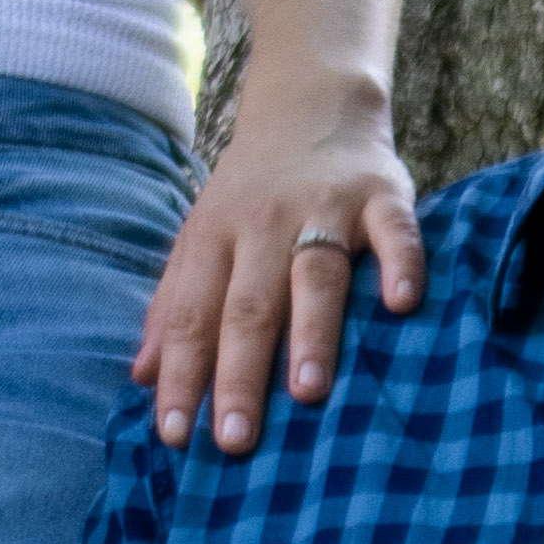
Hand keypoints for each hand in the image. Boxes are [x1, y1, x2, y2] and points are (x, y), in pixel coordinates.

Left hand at [133, 78, 422, 453]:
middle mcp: (263, 223)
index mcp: (214, 237)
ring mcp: (325, 207)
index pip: (192, 315)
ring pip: (315, 274)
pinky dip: (401, 263)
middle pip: (248, 305)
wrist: (310, 104)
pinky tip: (403, 304)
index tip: (173, 436)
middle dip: (238, 373)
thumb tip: (141, 378)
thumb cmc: (251, 193)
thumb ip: (174, 306)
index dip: (181, 376)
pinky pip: (394, 231)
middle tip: (234, 439)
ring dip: (311, 331)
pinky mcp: (382, 194)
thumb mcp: (201, 239)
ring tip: (308, 391)